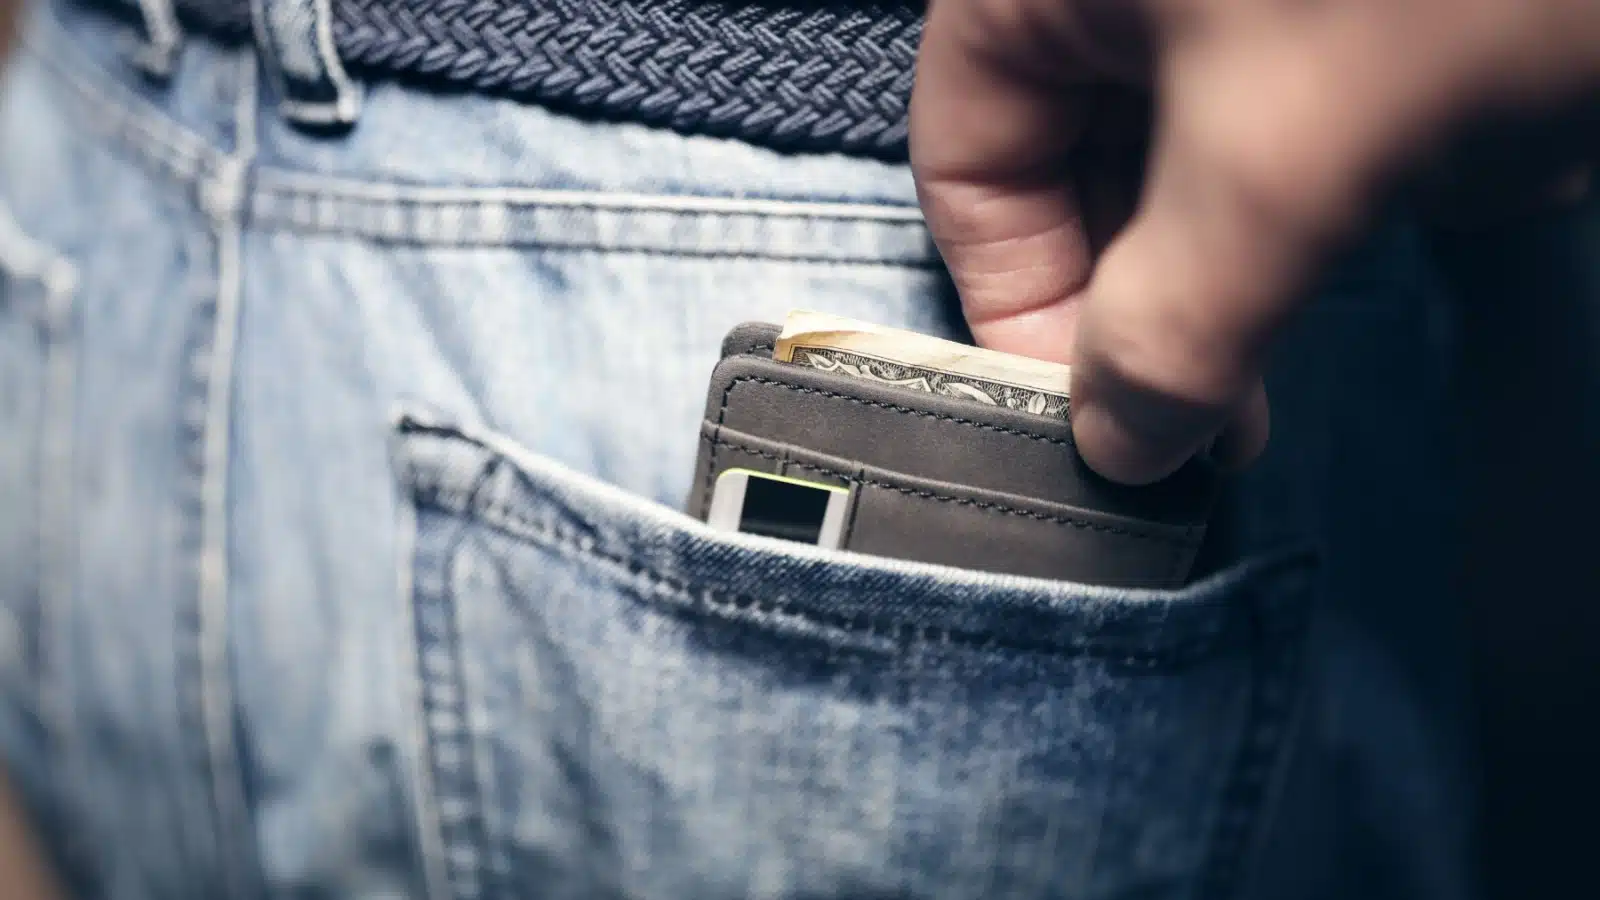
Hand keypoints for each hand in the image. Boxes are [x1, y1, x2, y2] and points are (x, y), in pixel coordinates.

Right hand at [911, 0, 1599, 483]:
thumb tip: (1116, 450)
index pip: (967, 163)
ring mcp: (1222, 4)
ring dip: (1226, 272)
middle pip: (1067, 170)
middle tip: (1205, 425)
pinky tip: (1373, 232)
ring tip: (1279, 361)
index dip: (1017, 305)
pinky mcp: (1332, 21)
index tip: (1097, 425)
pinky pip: (1275, 129)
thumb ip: (1174, 323)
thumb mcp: (1284, 157)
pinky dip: (1307, 203)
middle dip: (1136, 303)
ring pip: (1176, 163)